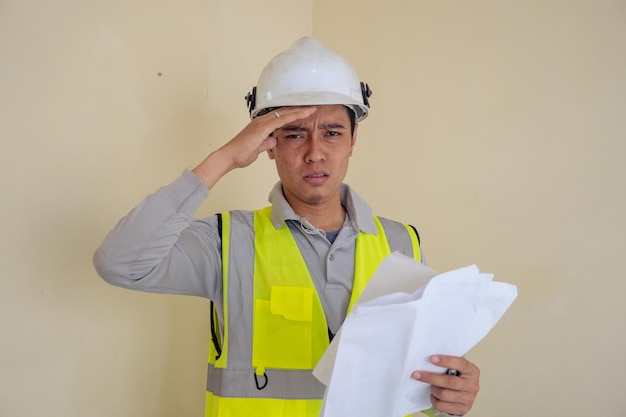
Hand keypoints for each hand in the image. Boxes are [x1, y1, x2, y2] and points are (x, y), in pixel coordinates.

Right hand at [192, 106, 316, 187]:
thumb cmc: (241, 154)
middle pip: (284, 112)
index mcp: (261, 125)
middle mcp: (261, 121)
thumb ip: (267, 143)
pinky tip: (303, 114)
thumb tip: (274, 141)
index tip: (304, 113)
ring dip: (299, 111)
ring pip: (284, 113)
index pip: (280, 117)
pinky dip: (293, 116)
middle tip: (312, 106)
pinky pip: (281, 119)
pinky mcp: (262, 127)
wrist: (230, 156)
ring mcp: (262, 123)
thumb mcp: (258, 148)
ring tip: (312, 109)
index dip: (293, 114)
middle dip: (298, 109)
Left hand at [411, 355, 479, 415]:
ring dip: (433, 389)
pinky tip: (434, 395)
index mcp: (472, 371)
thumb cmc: (457, 378)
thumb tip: (427, 359)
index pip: (460, 364)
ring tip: (432, 386)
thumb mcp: (457, 368)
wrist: (464, 394)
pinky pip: (441, 405)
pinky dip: (434, 400)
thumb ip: (447, 364)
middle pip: (449, 381)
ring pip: (444, 394)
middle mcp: (472, 385)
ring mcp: (468, 399)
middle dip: (431, 377)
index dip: (445, 361)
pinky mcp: (462, 409)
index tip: (431, 359)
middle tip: (417, 374)